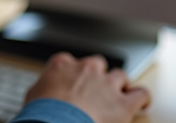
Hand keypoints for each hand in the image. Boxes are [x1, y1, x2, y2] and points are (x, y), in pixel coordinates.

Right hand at [25, 53, 150, 122]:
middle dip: (98, 75)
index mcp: (62, 64)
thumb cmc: (42, 113)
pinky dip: (143, 98)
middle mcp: (87, 69)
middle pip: (98, 64)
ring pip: (121, 76)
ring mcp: (106, 84)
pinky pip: (141, 94)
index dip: (73, 74)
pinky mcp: (123, 103)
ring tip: (120, 95)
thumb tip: (43, 94)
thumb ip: (43, 88)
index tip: (73, 83)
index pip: (70, 62)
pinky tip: (142, 103)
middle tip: (95, 88)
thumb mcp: (33, 95)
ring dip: (120, 85)